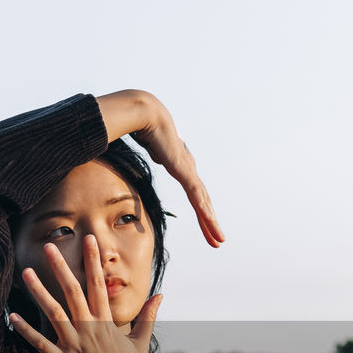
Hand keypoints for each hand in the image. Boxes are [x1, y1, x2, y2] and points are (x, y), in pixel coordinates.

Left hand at [8, 234, 162, 352]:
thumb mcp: (141, 343)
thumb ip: (148, 317)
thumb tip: (161, 294)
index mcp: (106, 323)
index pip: (99, 285)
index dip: (93, 261)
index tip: (89, 240)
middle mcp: (89, 330)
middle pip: (73, 293)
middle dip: (61, 268)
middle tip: (49, 247)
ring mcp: (74, 346)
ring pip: (54, 314)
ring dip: (39, 293)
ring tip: (27, 272)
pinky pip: (40, 344)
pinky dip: (26, 330)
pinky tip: (12, 316)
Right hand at [131, 96, 223, 247]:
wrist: (141, 112)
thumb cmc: (136, 125)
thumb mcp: (142, 149)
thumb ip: (140, 157)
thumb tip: (133, 157)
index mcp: (179, 164)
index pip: (193, 193)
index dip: (200, 210)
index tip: (205, 224)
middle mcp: (187, 167)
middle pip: (201, 201)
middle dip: (209, 222)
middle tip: (217, 240)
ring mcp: (186, 168)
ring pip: (202, 202)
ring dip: (210, 223)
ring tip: (218, 240)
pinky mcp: (183, 169)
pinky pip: (196, 196)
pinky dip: (204, 212)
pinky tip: (212, 225)